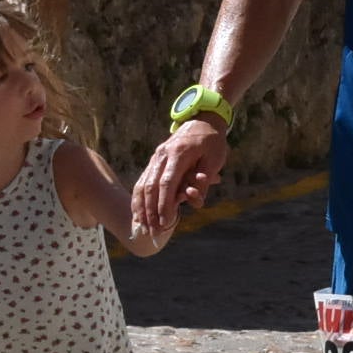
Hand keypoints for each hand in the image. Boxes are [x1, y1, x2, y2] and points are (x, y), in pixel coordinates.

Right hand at [131, 118, 227, 236]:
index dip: (164, 204)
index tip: (164, 222)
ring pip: (142, 184)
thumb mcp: (215, 159)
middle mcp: (162, 155)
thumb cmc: (212, 142)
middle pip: (151, 186)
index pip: (167, 183)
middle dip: (151, 211)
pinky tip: (137, 214)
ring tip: (143, 227)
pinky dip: (138, 199)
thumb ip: (204, 180)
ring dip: (142, 208)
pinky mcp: (154, 161)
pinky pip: (142, 181)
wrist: (202, 121)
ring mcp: (155, 157)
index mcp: (178, 154)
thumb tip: (194, 201)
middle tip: (153, 232)